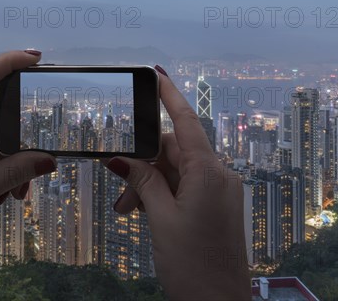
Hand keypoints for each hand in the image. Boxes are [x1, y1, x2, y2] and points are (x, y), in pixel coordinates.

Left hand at [0, 50, 56, 249]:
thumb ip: (15, 173)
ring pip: (0, 138)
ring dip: (13, 164)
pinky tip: (2, 195)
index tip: (36, 57)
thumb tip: (49, 160)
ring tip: (14, 194)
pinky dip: (2, 170)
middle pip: (2, 116)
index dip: (9, 62)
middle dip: (22, 145)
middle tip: (32, 174)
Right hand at [106, 68, 249, 299]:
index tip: (157, 74)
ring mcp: (217, 192)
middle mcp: (217, 176)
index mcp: (208, 173)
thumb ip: (143, 182)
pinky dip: (161, 195)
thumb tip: (121, 159)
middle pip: (172, 151)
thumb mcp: (160, 218)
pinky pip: (183, 187)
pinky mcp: (214, 206)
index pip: (185, 122)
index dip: (170, 96)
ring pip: (174, 172)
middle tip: (120, 193)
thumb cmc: (193, 264)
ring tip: (128, 212)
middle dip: (142, 165)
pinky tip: (144, 214)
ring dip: (148, 185)